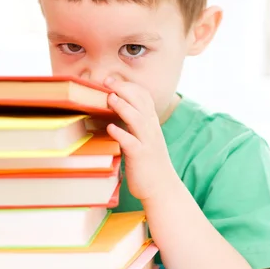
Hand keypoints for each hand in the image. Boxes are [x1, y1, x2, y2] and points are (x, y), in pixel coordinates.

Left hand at [104, 78, 172, 201]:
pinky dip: (121, 134)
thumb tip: (115, 112)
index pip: (144, 97)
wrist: (161, 188)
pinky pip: (131, 143)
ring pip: (137, 119)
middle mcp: (151, 129)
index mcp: (151, 123)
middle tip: (107, 81)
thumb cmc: (148, 164)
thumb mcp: (143, 139)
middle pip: (141, 102)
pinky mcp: (141, 157)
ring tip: (110, 98)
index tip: (112, 80)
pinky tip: (110, 128)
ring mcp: (147, 142)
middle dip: (124, 89)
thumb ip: (133, 125)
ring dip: (123, 107)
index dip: (129, 86)